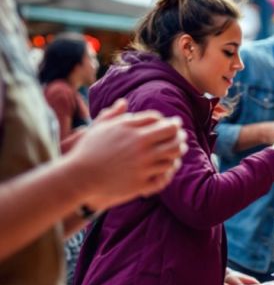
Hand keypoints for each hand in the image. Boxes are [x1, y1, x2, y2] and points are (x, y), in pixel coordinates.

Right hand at [67, 99, 186, 209]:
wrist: (79, 176)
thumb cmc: (88, 149)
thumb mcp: (99, 127)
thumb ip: (114, 114)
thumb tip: (124, 102)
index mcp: (131, 129)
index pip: (160, 121)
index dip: (169, 122)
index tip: (173, 123)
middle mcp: (139, 145)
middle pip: (172, 136)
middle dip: (180, 134)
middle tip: (182, 135)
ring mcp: (142, 164)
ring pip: (172, 155)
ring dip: (179, 151)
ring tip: (180, 149)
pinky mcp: (142, 182)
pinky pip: (165, 174)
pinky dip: (171, 169)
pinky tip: (171, 166)